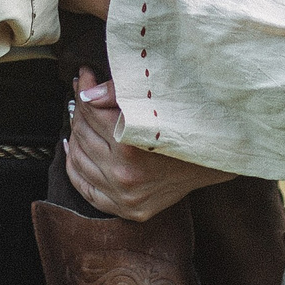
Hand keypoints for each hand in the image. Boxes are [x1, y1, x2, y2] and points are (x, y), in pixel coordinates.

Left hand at [64, 73, 233, 220]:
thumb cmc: (184, 125)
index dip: (84, 88)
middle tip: (83, 94)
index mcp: (130, 146)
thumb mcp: (156, 102)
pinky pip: (83, 187)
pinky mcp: (124, 209)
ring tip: (81, 118)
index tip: (84, 76)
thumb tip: (86, 92)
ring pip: (79, 158)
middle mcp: (124, 175)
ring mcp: (123, 195)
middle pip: (83, 133)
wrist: (211, 161)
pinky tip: (73, 148)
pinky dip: (74, 166)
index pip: (91, 110)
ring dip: (75, 134)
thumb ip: (117, 93)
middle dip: (80, 109)